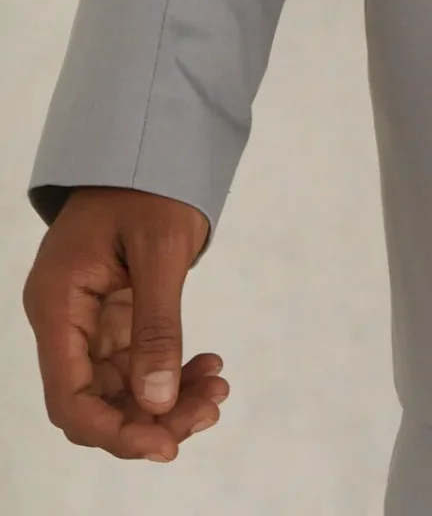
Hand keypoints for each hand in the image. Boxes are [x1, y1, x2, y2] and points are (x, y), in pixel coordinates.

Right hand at [22, 185, 228, 460]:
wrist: (153, 141)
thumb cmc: (150, 181)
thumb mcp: (160, 249)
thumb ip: (157, 326)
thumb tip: (157, 404)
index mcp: (58, 303)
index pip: (69, 397)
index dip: (113, 432)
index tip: (165, 445)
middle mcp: (64, 319)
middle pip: (96, 399)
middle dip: (151, 416)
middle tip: (211, 408)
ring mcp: (88, 319)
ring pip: (120, 387)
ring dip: (167, 398)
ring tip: (218, 388)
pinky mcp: (114, 314)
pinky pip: (136, 362)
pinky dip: (170, 371)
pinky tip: (208, 367)